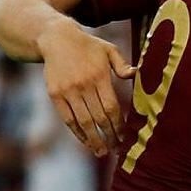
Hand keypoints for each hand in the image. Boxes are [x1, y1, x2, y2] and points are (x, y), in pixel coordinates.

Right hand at [39, 21, 134, 156]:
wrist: (56, 38)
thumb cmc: (88, 46)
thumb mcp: (108, 50)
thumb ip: (122, 65)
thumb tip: (135, 75)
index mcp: (99, 76)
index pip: (111, 107)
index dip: (118, 125)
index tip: (125, 137)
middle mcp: (83, 85)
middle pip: (98, 118)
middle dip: (109, 136)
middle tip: (116, 150)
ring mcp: (67, 91)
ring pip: (82, 121)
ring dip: (93, 139)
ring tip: (102, 152)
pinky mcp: (54, 94)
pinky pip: (67, 118)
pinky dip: (76, 131)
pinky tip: (85, 141)